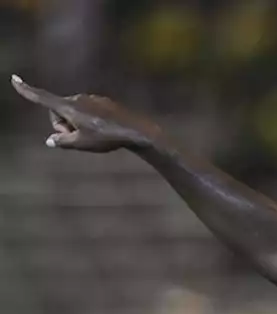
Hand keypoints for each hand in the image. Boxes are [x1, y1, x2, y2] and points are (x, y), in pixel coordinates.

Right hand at [10, 75, 161, 152]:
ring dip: (77, 125)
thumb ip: (62, 141)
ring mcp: (90, 99)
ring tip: (95, 136)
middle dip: (63, 125)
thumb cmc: (107, 138)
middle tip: (78, 138)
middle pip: (59, 112)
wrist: (135, 130)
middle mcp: (77, 98)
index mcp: (68, 107)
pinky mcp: (101, 102)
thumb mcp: (81, 144)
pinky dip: (88, 122)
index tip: (14, 79)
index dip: (26, 90)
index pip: (42, 98)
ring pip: (74, 113)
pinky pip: (87, 112)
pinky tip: (104, 131)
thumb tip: (51, 140)